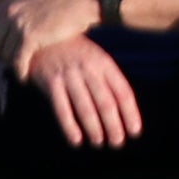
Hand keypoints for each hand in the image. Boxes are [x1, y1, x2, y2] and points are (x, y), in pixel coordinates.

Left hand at [0, 0, 100, 80]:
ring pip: (6, 53)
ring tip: (23, 70)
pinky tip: (25, 78)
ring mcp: (18, 24)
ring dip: (14, 64)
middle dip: (5, 54)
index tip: (7, 49)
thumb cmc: (67, 0)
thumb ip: (21, 11)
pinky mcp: (29, 37)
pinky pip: (18, 61)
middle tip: (16, 63)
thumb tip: (13, 26)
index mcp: (9, 2)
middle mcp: (9, 12)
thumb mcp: (36, 0)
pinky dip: (20, 72)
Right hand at [25, 35, 142, 148]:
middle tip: (117, 143)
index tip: (135, 131)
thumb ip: (108, 79)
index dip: (131, 113)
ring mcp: (70, 75)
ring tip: (99, 142)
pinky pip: (62, 108)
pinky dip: (70, 126)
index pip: (123, 92)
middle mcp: (89, 69)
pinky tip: (76, 141)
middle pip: (106, 102)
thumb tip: (124, 110)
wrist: (44, 36)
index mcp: (105, 63)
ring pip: (85, 107)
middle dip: (114, 125)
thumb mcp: (97, 58)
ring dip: (94, 128)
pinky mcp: (51, 82)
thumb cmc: (75, 52)